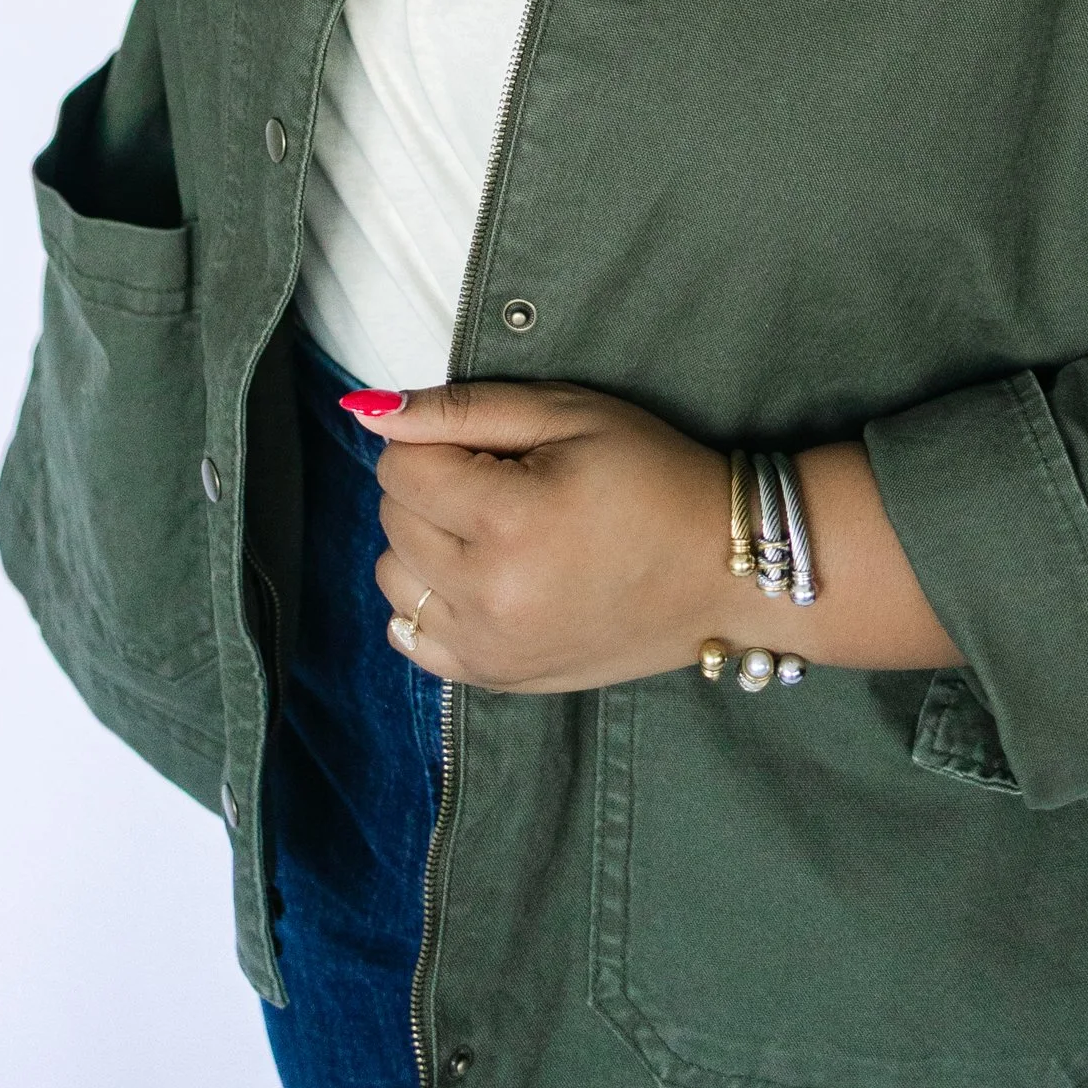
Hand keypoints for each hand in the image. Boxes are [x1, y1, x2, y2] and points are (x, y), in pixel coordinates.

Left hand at [367, 379, 730, 692]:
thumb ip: (462, 409)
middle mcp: (487, 596)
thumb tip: (367, 409)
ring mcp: (488, 648)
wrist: (720, 571)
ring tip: (495, 528)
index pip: (400, 466)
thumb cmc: (652, 475)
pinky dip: (430, 598)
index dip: (438, 440)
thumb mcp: (569, 414)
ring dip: (425, 542)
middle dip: (432, 484)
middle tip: (504, 479)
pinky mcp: (494, 678)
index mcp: (507, 521)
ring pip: (393, 576)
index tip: (494, 444)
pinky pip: (410, 634)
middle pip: (393, 518)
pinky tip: (482, 575)